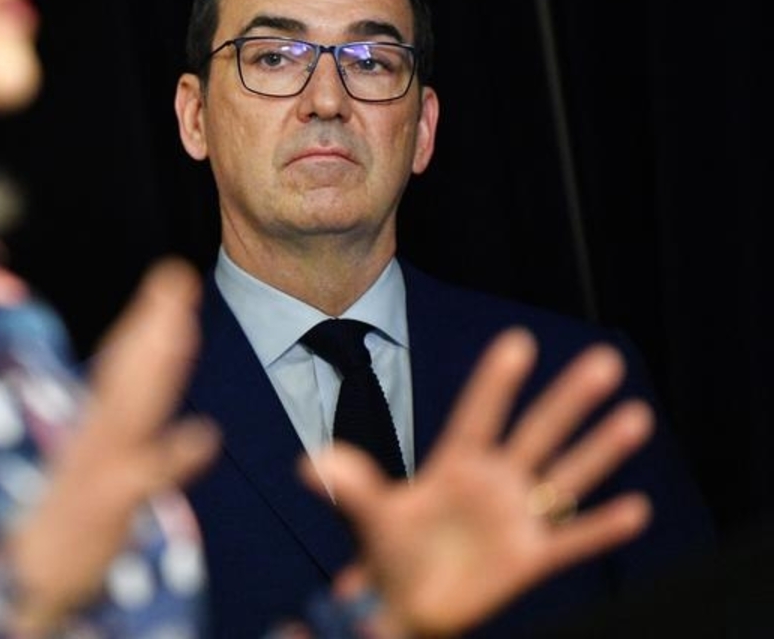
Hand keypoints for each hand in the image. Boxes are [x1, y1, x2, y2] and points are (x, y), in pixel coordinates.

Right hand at [8, 257, 219, 633]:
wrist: (27, 577)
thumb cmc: (69, 520)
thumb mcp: (98, 463)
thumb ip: (123, 424)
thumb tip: (162, 394)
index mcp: (95, 424)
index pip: (122, 362)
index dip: (148, 319)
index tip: (173, 278)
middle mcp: (93, 435)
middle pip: (127, 370)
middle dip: (153, 322)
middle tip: (178, 278)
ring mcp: (97, 466)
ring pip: (131, 408)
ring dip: (156, 366)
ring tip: (183, 327)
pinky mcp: (105, 504)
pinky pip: (142, 478)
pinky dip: (172, 456)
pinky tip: (205, 436)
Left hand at [304, 327, 653, 637]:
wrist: (405, 604)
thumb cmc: (389, 552)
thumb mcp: (369, 518)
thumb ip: (352, 486)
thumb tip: (309, 464)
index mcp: (454, 464)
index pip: (478, 414)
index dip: (496, 381)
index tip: (517, 342)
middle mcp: (492, 482)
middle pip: (536, 432)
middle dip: (569, 398)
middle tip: (604, 359)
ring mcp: (515, 518)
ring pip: (565, 475)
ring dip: (600, 449)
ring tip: (636, 416)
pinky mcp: (530, 558)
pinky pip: (572, 540)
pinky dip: (601, 528)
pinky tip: (635, 509)